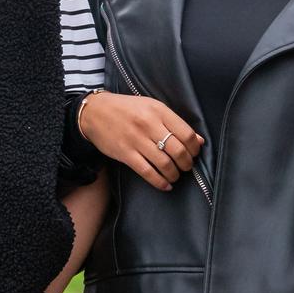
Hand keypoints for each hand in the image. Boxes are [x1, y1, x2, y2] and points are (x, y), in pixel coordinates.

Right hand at [78, 93, 204, 191]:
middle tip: (186, 167)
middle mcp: (149, 125)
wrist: (95, 112)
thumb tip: (198, 140)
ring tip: (175, 175)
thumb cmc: (127, 109)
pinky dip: (160, 182)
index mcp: (158, 111)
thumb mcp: (152, 107)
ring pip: (164, 164)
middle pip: (178, 150)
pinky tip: (165, 185)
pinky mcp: (125, 154)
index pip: (186, 133)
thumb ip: (174, 122)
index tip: (194, 154)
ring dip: (174, 174)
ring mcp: (136, 140)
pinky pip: (147, 172)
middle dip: (186, 163)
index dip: (194, 148)